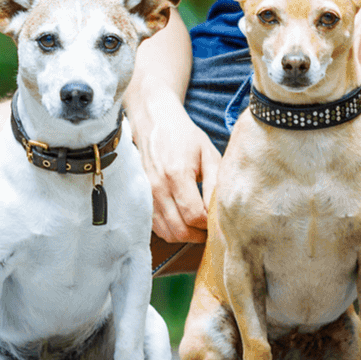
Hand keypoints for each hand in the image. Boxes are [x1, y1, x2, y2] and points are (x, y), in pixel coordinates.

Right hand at [135, 103, 220, 242]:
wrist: (154, 123)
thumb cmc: (184, 137)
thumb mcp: (208, 154)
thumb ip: (214, 184)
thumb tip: (219, 211)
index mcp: (176, 175)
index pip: (194, 215)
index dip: (209, 224)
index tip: (218, 221)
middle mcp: (157, 188)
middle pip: (180, 230)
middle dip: (199, 235)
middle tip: (212, 231)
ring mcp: (146, 195)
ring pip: (167, 232)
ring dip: (186, 236)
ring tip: (200, 228)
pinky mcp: (141, 199)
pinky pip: (157, 227)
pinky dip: (172, 230)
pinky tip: (184, 222)